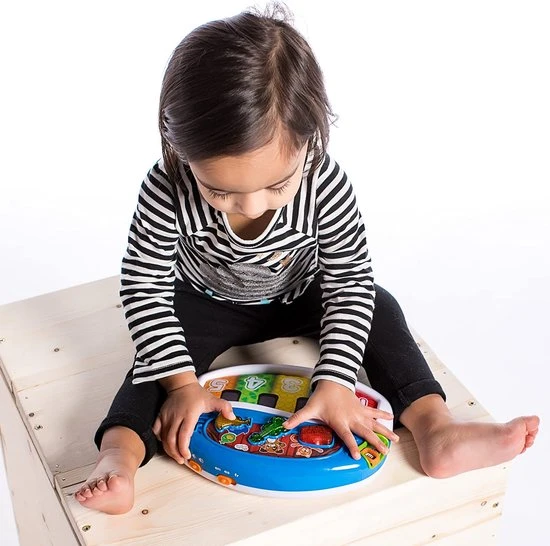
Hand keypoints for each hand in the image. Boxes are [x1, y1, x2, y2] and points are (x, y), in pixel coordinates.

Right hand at [152, 382, 234, 463]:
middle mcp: (176, 417)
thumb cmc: (196, 394)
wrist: (181, 384)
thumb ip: (224, 407)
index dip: (183, 448)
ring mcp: (166, 417)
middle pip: (171, 440)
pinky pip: (156, 431)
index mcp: (189, 414)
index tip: (187, 455)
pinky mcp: (160, 416)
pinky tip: (166, 444)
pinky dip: (160, 440)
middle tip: (182, 460)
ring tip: (176, 456)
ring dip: (168, 449)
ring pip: (163, 438)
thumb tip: (232, 417)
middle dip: (175, 453)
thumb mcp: (212, 399)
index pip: (184, 434)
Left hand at [283, 380, 398, 459]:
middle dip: (375, 442)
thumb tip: (284, 425)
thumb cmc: (322, 397)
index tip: (357, 456)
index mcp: (339, 421)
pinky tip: (392, 420)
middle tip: (383, 452)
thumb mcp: (309, 408)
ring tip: (394, 440)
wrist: (332, 381)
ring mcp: (359, 413)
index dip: (352, 445)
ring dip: (385, 432)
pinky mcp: (363, 409)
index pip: (346, 436)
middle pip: (365, 432)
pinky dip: (384, 416)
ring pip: (374, 424)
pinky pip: (375, 413)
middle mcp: (352, 418)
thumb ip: (297, 418)